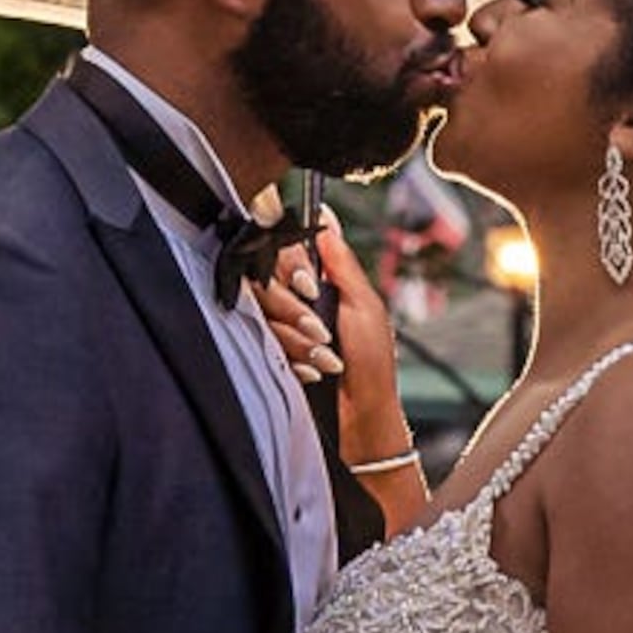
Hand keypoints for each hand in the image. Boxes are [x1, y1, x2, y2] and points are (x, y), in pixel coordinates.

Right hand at [259, 205, 418, 493]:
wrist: (362, 416)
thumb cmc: (372, 361)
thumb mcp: (364, 305)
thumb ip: (340, 262)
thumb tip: (325, 216)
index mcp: (318, 282)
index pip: (282, 253)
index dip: (292, 268)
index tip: (311, 286)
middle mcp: (294, 301)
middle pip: (266, 284)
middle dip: (296, 312)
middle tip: (323, 332)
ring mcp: (280, 329)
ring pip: (263, 317)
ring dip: (297, 341)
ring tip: (327, 359)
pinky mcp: (269, 356)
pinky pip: (260, 346)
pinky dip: (290, 360)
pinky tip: (311, 373)